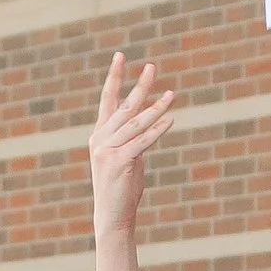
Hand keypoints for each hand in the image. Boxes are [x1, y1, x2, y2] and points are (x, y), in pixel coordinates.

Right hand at [89, 52, 174, 238]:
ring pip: (136, 123)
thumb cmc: (121, 186)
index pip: (107, 99)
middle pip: (124, 106)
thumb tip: (149, 122)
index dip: (114, 77)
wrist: (112, 215)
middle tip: (152, 67)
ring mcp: (107, 150)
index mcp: (99, 134)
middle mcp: (100, 139)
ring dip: (156, 107)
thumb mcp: (125, 156)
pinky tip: (170, 119)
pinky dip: (157, 129)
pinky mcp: (119, 162)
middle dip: (140, 86)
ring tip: (172, 93)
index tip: (120, 56)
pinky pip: (142, 141)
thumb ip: (132, 138)